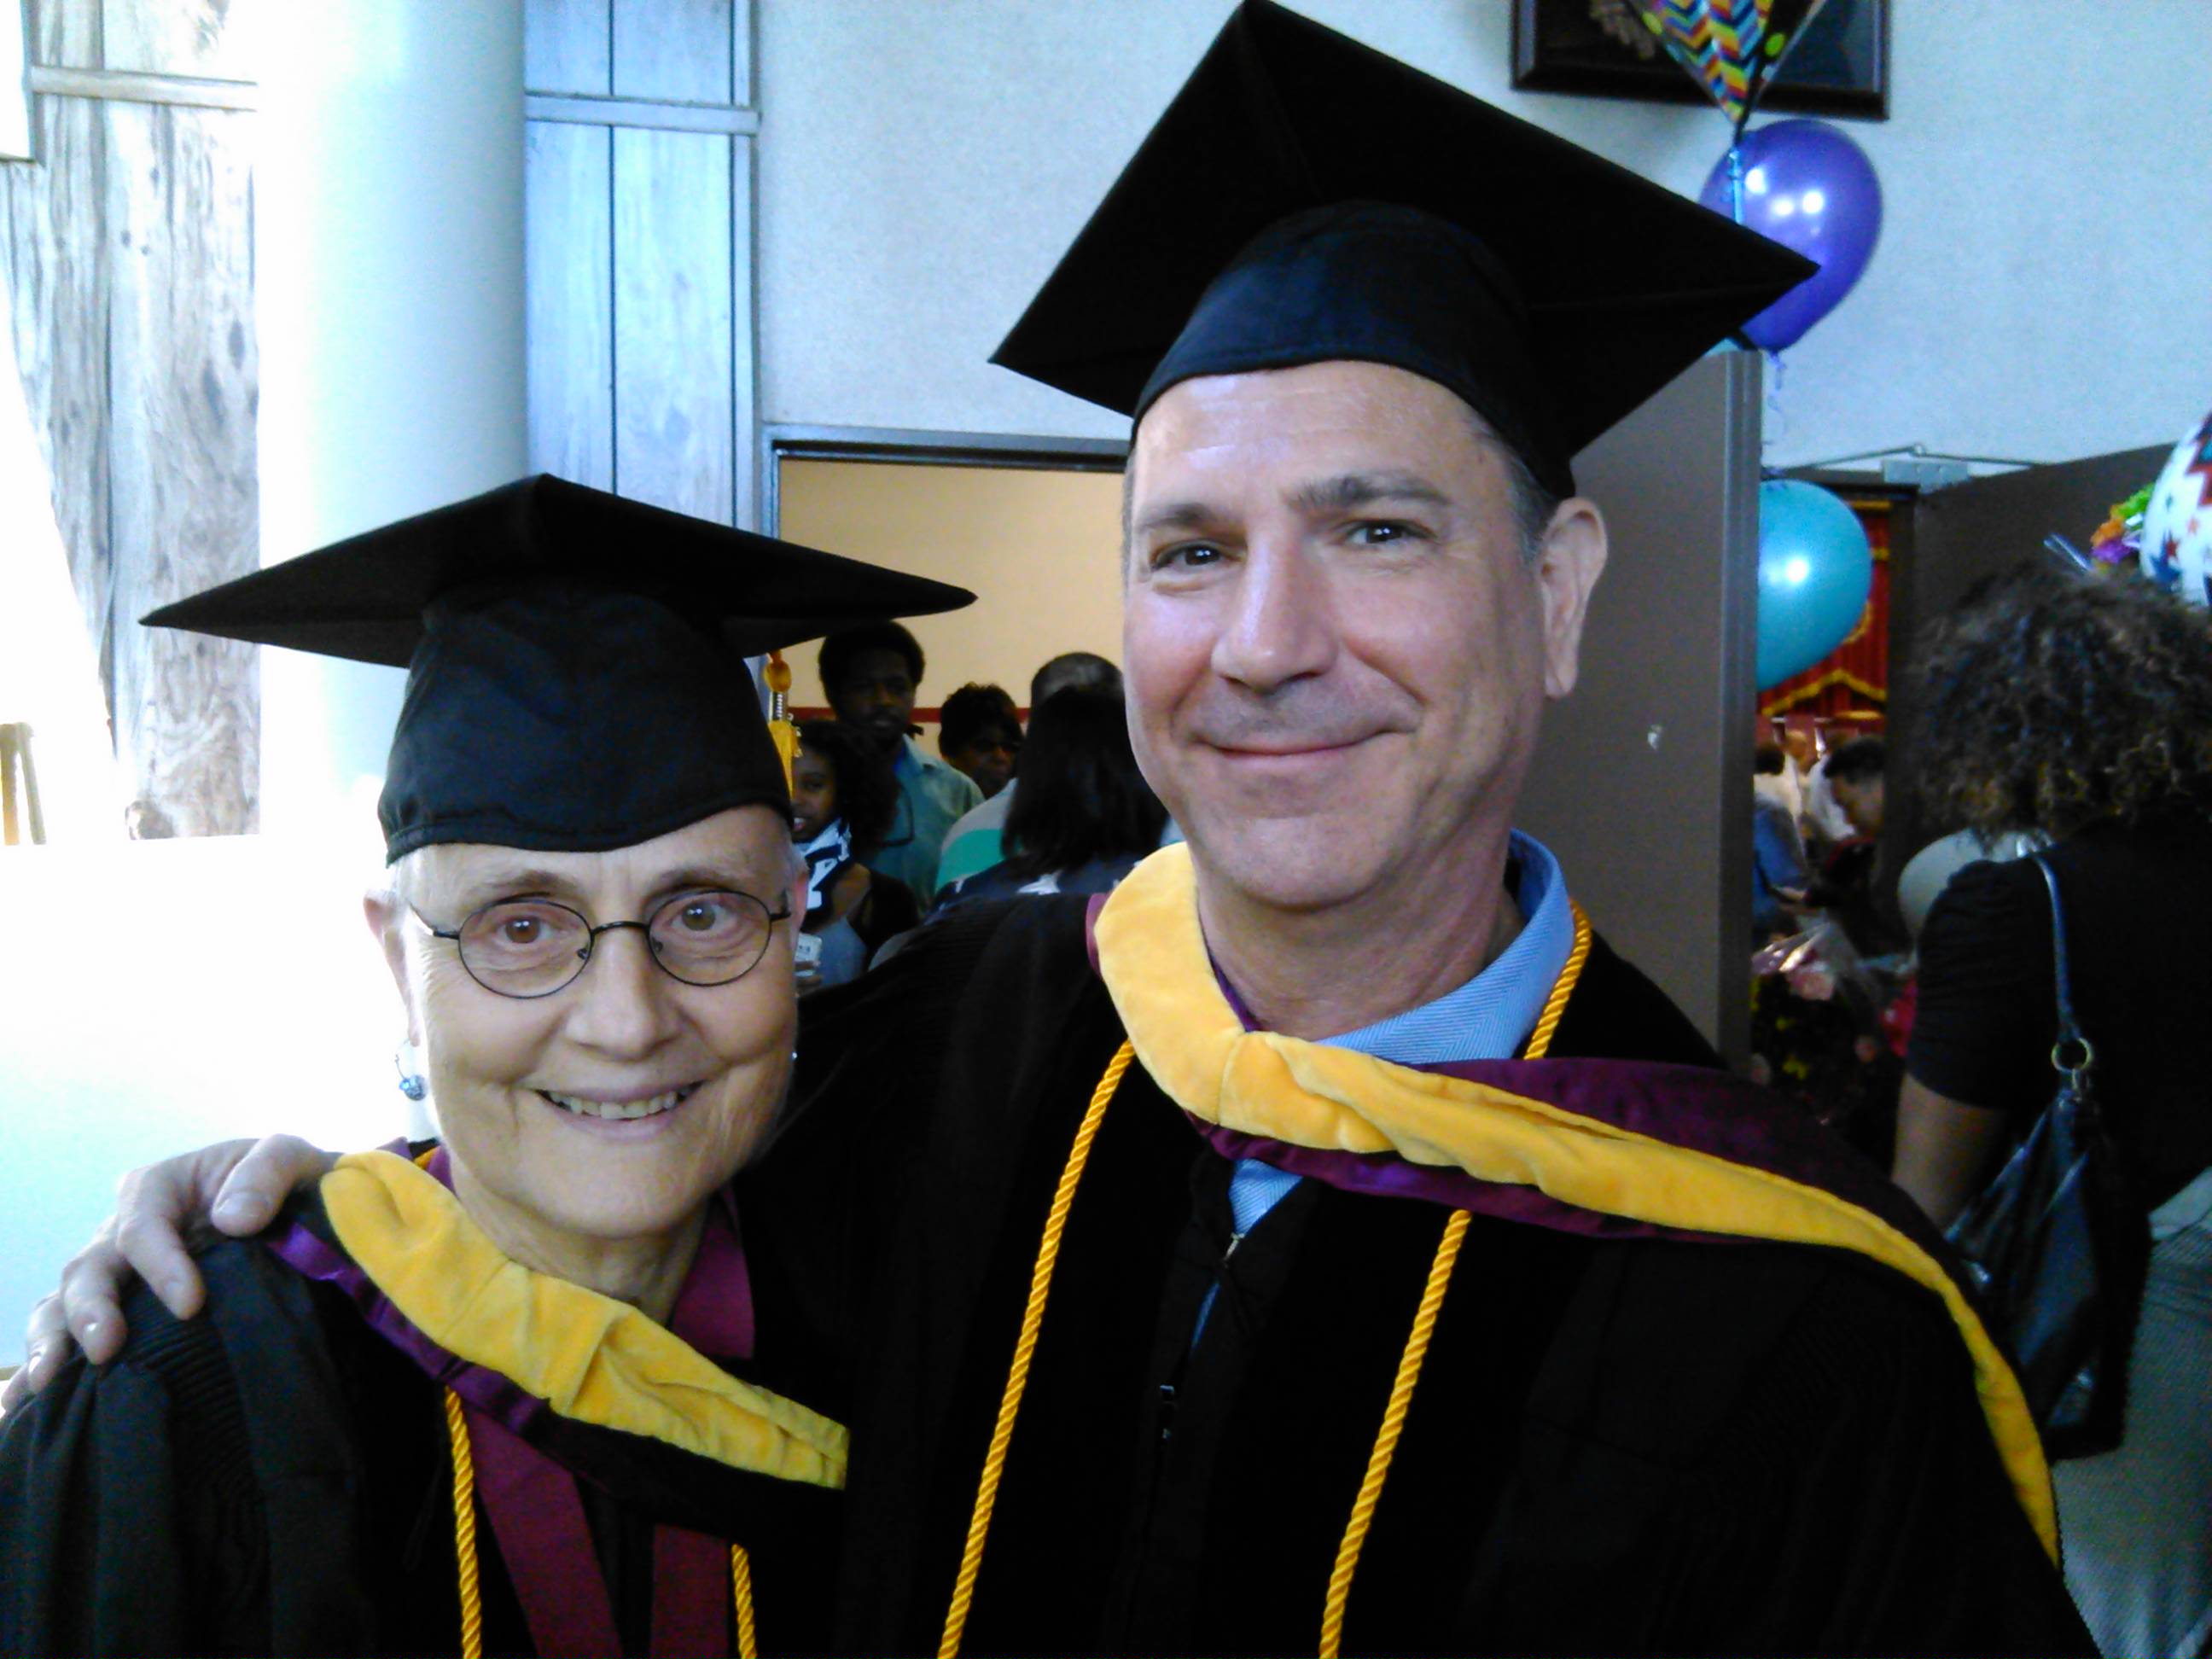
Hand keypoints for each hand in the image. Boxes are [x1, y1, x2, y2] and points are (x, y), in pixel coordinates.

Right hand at [1, 1135, 336, 1413]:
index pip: (142, 1227)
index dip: (160, 1265)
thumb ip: (266, 1174)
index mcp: (159, 1187)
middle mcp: (124, 1228)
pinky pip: (72, 1329)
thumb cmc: (291, 1181)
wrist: (301, 1211)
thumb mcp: (289, 1157)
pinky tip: (27, 1402)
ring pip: (66, 1302)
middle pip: (90, 1268)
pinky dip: (50, 1361)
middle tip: (105, 1349)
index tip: (190, 1305)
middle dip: (90, 1311)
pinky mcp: (122, 1305)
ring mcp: (118, 1270)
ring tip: (46, 1384)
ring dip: (53, 1342)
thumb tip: (233, 1220)